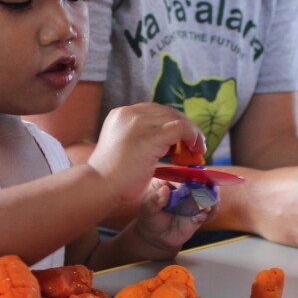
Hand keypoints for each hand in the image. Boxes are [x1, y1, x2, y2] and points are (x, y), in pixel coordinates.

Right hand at [88, 103, 205, 203]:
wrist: (100, 186)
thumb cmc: (111, 177)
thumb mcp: (125, 149)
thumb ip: (142, 140)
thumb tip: (170, 144)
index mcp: (120, 115)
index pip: (153, 111)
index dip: (170, 122)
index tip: (180, 139)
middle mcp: (129, 113)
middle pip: (166, 112)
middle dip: (184, 126)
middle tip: (195, 144)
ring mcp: (139, 123)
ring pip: (176, 118)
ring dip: (191, 132)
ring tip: (198, 148)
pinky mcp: (150, 136)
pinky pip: (181, 128)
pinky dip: (192, 136)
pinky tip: (195, 149)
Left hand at [129, 180, 217, 260]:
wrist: (156, 236)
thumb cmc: (150, 217)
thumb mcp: (148, 208)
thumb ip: (154, 200)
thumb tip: (164, 190)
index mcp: (170, 181)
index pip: (181, 176)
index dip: (187, 180)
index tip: (189, 187)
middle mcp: (185, 188)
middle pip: (199, 183)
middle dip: (205, 187)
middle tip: (207, 192)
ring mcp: (194, 201)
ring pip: (208, 196)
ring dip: (211, 200)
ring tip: (206, 208)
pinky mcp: (199, 214)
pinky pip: (210, 211)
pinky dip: (209, 213)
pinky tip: (200, 218)